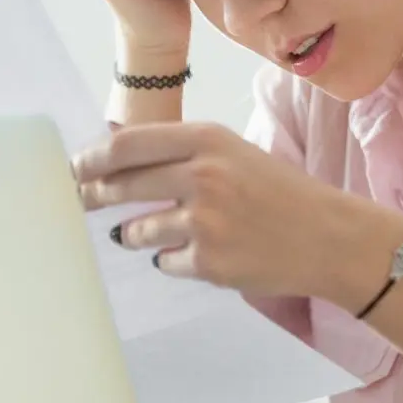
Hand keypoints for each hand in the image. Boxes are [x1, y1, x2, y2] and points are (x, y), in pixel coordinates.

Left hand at [72, 123, 350, 297]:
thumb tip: (120, 163)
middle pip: (120, 186)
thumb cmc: (280, 191)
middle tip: (79, 202)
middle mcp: (203, 175)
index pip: (127, 145)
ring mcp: (205, 221)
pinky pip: (164, 262)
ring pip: (136, 230)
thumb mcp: (235, 153)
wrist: (328, 236)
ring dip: (133, 234)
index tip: (74, 168)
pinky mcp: (209, 263)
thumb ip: (183, 153)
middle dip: (91, 196)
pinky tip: (195, 253)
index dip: (92, 158)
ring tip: (144, 234)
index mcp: (208, 139)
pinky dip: (169, 259)